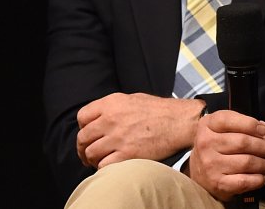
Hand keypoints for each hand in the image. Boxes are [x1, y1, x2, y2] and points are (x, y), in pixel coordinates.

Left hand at [76, 92, 203, 167]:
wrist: (182, 122)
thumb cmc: (161, 110)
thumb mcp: (134, 98)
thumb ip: (113, 107)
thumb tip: (99, 118)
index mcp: (112, 103)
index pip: (82, 117)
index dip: (84, 127)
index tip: (90, 134)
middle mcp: (111, 119)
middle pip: (83, 138)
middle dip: (83, 147)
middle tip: (88, 153)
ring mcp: (118, 138)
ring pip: (90, 153)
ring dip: (93, 159)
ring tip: (100, 160)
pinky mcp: (127, 154)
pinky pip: (104, 165)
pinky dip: (104, 167)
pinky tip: (112, 164)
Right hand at [189, 110, 264, 201]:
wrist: (198, 171)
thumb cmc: (218, 145)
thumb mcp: (227, 128)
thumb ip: (248, 126)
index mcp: (208, 125)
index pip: (230, 120)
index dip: (251, 124)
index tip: (262, 131)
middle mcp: (206, 143)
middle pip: (243, 142)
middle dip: (264, 147)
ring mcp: (210, 164)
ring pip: (247, 162)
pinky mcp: (217, 183)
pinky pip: (244, 181)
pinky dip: (259, 179)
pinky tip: (263, 177)